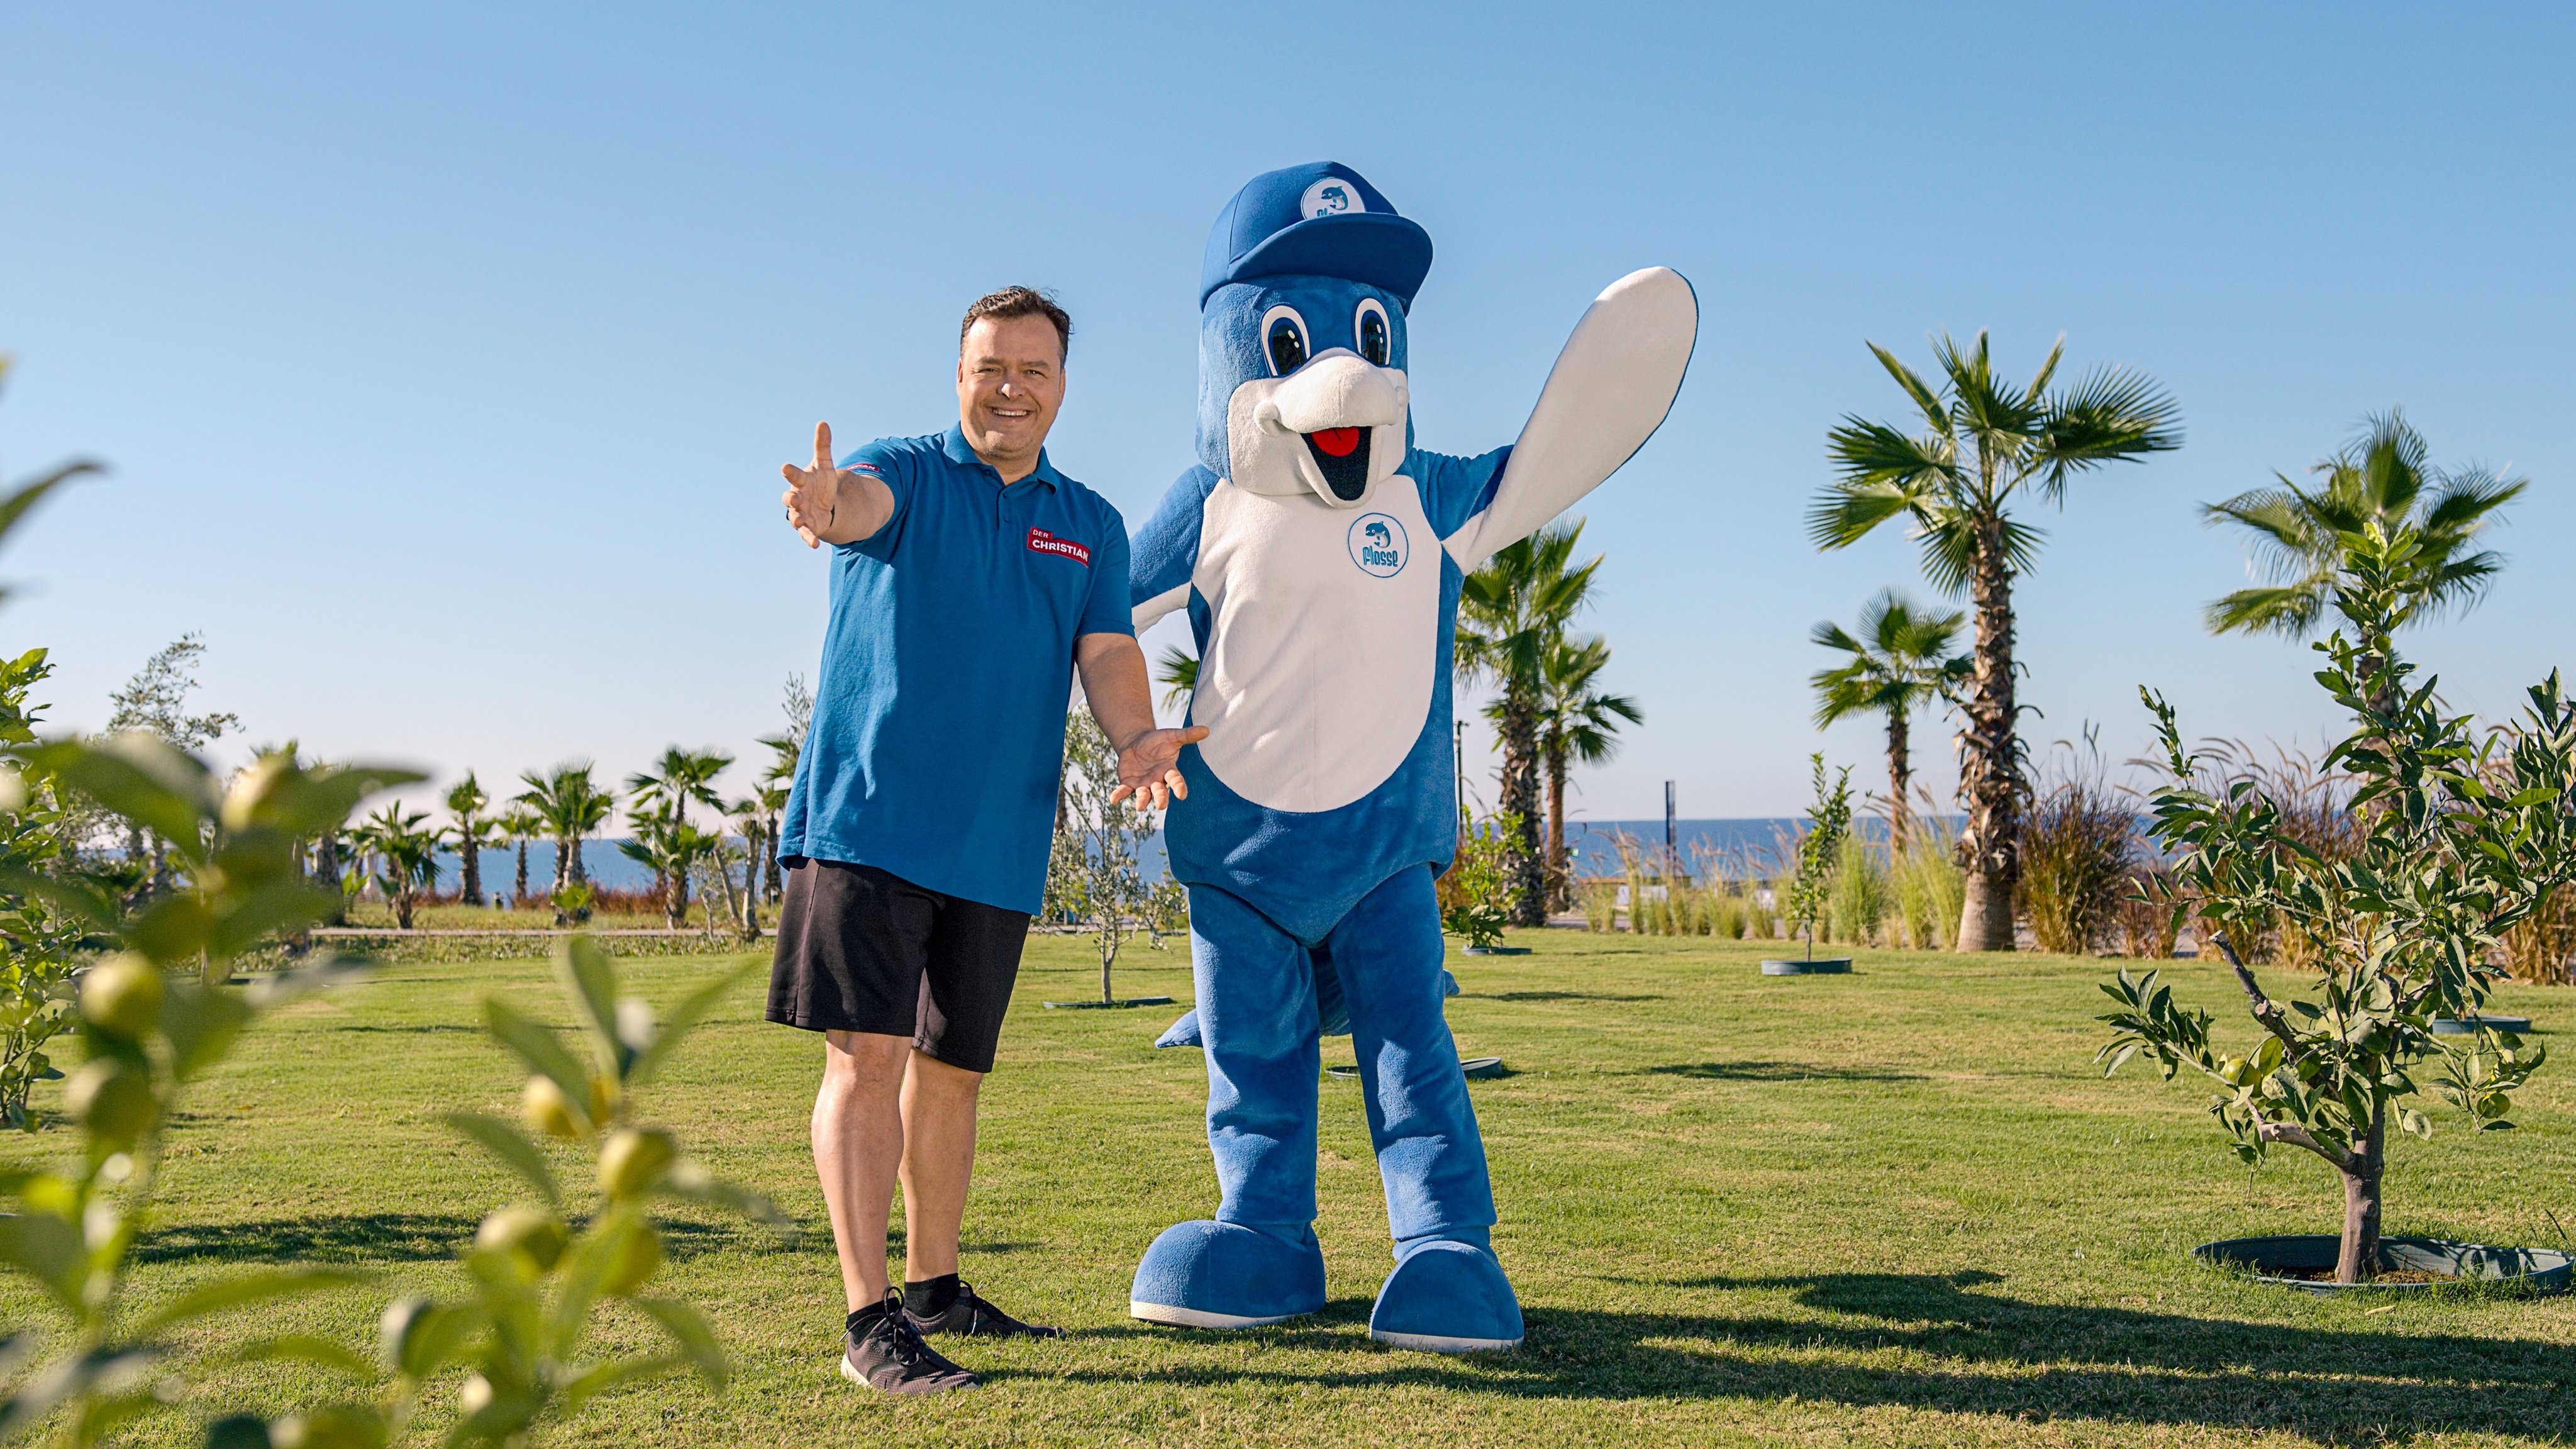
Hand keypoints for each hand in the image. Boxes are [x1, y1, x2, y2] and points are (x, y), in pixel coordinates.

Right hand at [779, 421, 850, 547]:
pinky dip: (810, 539)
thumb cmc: (820, 481)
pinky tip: (816, 545)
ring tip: (800, 521)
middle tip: (795, 497)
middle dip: (791, 498)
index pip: (794, 475)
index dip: (790, 472)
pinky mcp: (809, 527)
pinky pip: (807, 534)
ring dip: (797, 519)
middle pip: (790, 498)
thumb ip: (822, 446)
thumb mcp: (824, 464)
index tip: (785, 467)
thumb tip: (823, 423)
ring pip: (795, 517)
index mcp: (801, 481)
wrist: (825, 502)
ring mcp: (801, 513)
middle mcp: (797, 497)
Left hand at [1110, 725, 1208, 810]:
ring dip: (1142, 800)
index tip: (1182, 795)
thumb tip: (1206, 730)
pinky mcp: (1129, 784)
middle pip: (1160, 792)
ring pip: (1143, 795)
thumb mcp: (1172, 736)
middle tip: (1162, 805)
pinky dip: (1119, 795)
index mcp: (1169, 770)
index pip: (1176, 780)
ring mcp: (1143, 784)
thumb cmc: (1158, 741)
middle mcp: (1157, 781)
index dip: (1179, 787)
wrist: (1137, 743)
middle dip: (1161, 798)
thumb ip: (1187, 735)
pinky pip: (1124, 791)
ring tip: (1140, 807)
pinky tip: (1113, 799)